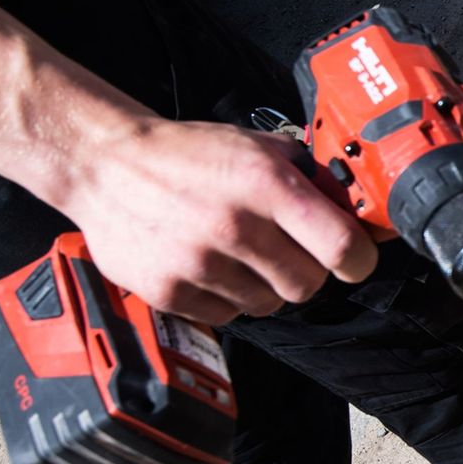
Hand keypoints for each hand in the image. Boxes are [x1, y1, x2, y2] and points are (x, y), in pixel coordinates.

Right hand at [65, 118, 377, 323]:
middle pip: (309, 285)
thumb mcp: (259, 146)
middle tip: (286, 250)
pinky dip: (226, 298)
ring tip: (239, 253)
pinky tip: (209, 265)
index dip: (358, 260)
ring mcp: (199, 264)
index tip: (354, 259)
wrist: (104, 165)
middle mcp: (235, 227)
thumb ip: (311, 179)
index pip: (342, 248)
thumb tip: (358, 213)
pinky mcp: (170, 292)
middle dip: (307, 271)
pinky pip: (228, 316)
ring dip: (265, 285)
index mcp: (266, 184)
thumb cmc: (188, 155)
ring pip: (270, 304)